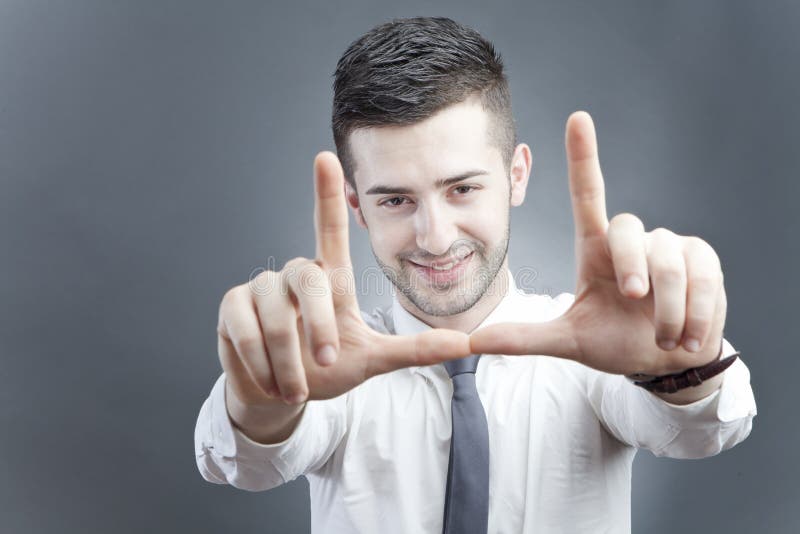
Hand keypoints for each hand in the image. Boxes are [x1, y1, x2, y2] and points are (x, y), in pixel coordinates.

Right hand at [216, 152, 470, 405]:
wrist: (281, 396)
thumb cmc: (326, 369)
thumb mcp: (374, 359)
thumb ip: (415, 349)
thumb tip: (464, 343)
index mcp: (329, 278)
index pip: (329, 229)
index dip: (327, 194)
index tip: (324, 158)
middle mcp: (294, 274)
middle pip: (310, 279)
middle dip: (318, 326)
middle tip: (326, 362)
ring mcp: (260, 288)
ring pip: (276, 313)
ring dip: (288, 357)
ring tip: (296, 383)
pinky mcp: (232, 307)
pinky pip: (244, 328)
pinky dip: (261, 361)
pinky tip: (269, 376)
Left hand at [470, 112, 726, 376]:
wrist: (665, 363)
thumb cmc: (614, 342)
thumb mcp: (569, 341)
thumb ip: (524, 338)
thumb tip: (472, 341)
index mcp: (595, 249)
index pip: (588, 194)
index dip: (584, 156)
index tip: (578, 118)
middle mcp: (631, 240)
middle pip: (628, 229)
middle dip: (633, 269)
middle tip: (634, 300)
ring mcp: (671, 246)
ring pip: (668, 260)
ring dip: (666, 308)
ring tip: (663, 337)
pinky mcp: (703, 259)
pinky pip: (703, 276)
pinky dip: (696, 314)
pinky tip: (689, 335)